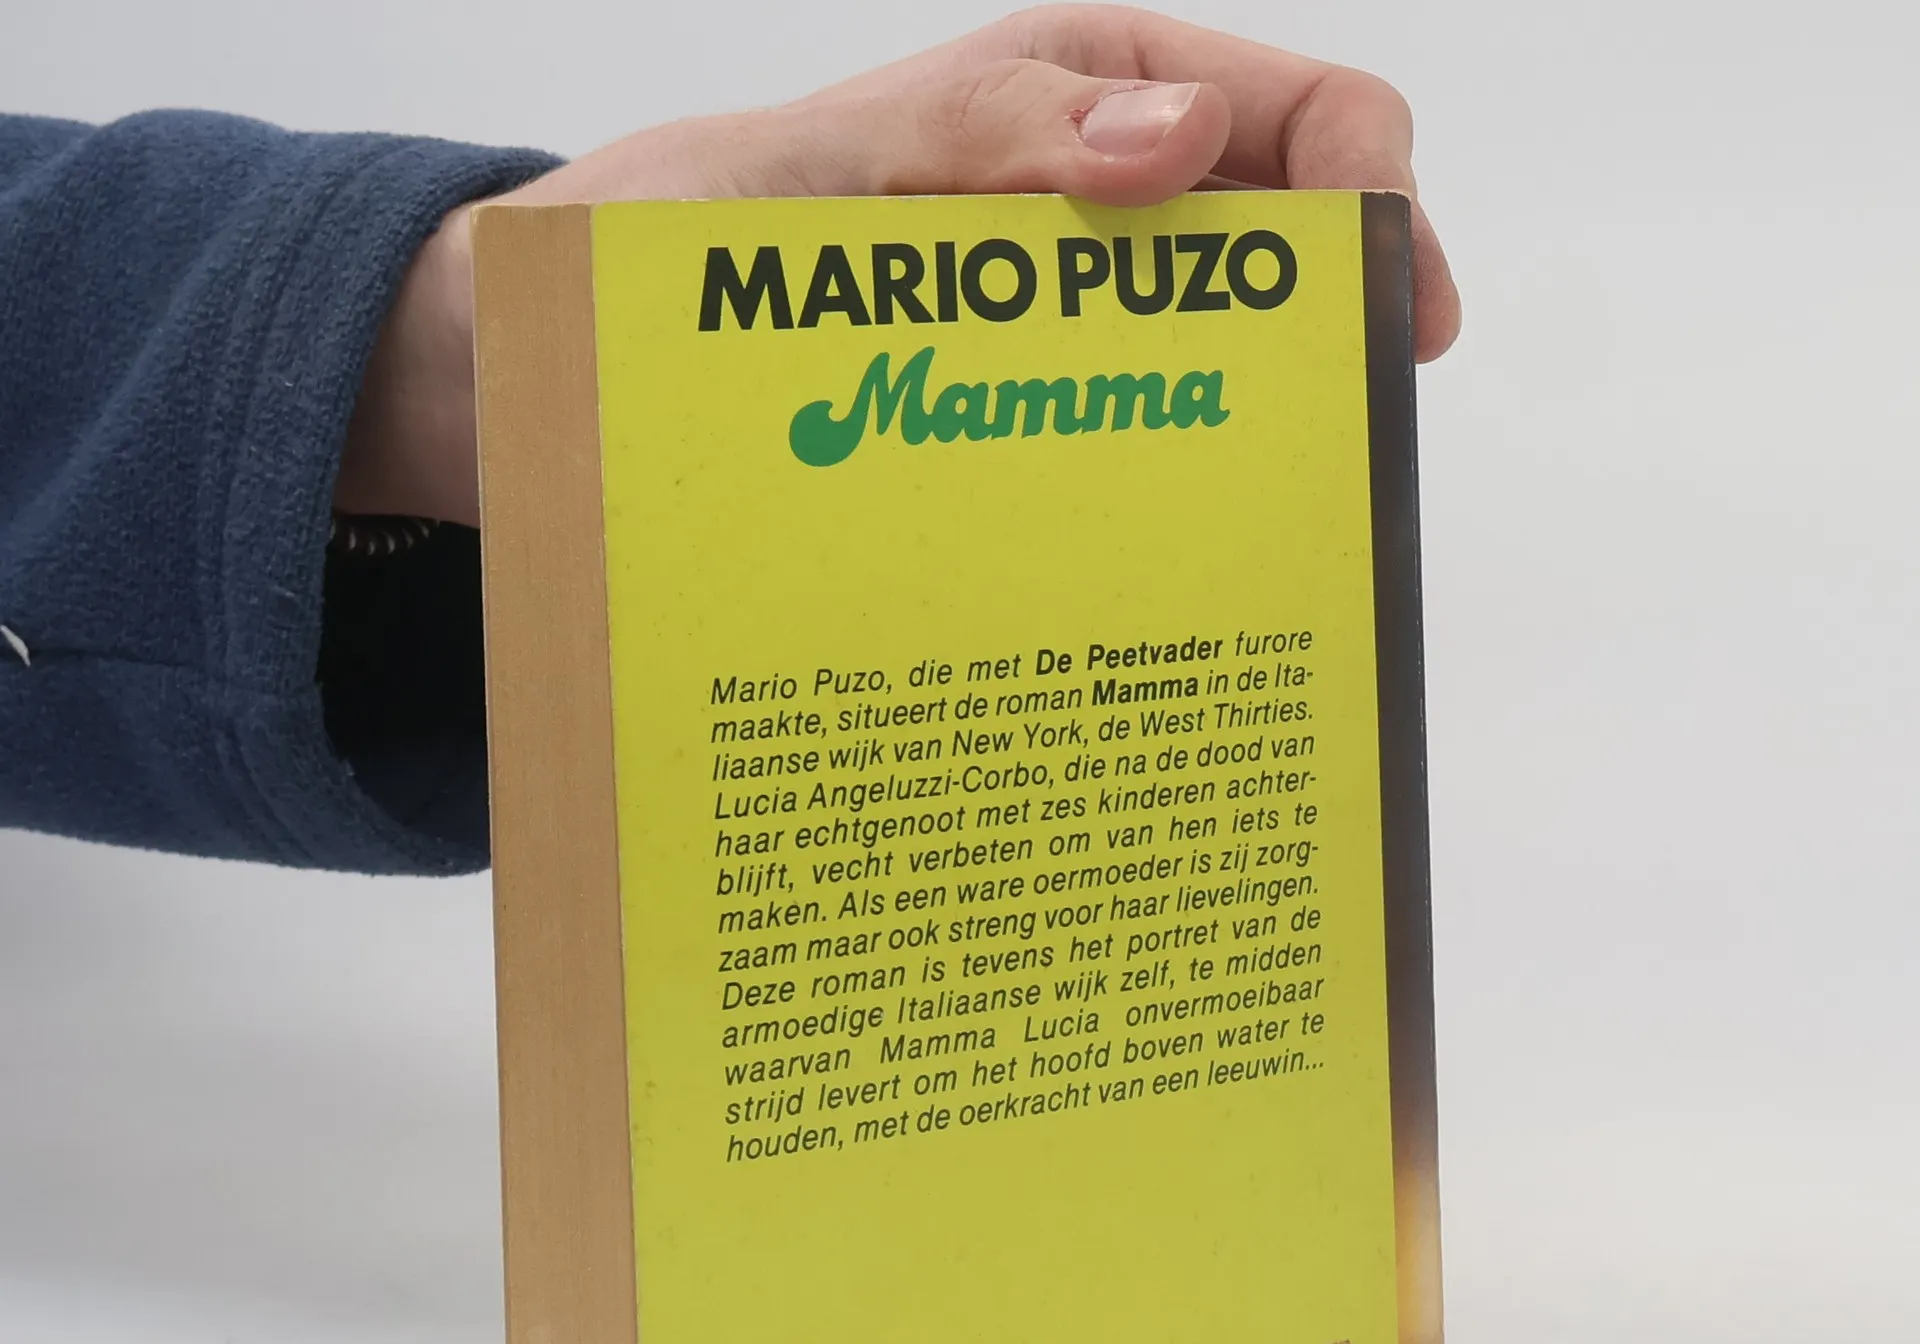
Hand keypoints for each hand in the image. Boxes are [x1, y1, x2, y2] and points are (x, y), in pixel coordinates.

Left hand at [337, 5, 1460, 525]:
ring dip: (1251, 443)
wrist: (545, 378)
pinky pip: (1109, 461)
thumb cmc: (666, 243)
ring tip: (1273, 532)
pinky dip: (1150, 507)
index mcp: (1074, 102)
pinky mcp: (1004, 441)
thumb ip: (988, 132)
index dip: (1371, 196)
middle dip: (1332, 340)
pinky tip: (1160, 568)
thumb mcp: (819, 169)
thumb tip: (1181, 144)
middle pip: (1274, 261)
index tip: (1393, 307)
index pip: (1290, 117)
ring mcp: (1047, 341)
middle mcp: (1081, 221)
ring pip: (1204, 375)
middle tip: (1349, 451)